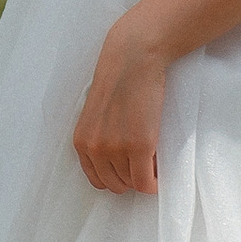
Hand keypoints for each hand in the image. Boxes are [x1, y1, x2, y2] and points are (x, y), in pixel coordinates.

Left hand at [73, 18, 167, 195]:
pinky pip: (145, 183)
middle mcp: (95, 149)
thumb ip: (100, 137)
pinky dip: (153, 184)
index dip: (115, 176)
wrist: (134, 57)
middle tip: (143, 163)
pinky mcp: (139, 147)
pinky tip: (158, 173)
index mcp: (82, 141)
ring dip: (143, 176)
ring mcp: (117, 149)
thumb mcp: (97, 113)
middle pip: (115, 184)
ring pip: (132, 184)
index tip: (128, 169)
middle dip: (130, 177)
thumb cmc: (119, 78)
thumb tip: (117, 160)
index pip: (96, 179)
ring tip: (151, 158)